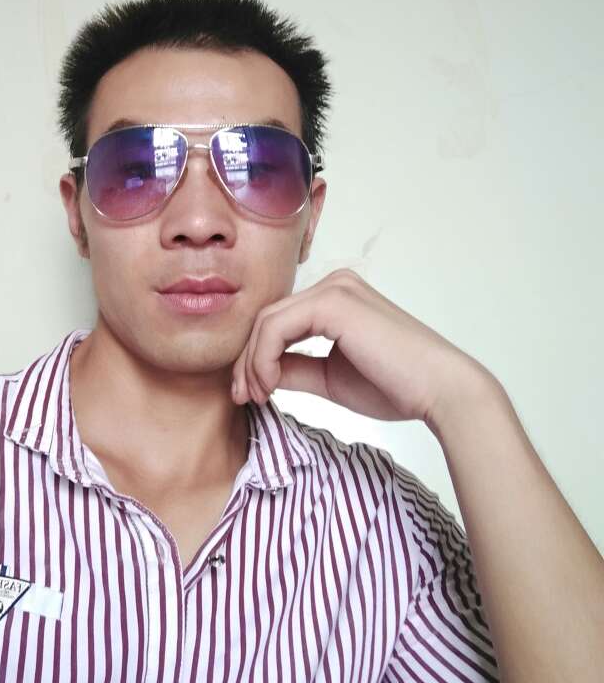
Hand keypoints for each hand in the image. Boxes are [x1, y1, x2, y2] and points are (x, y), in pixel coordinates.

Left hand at [231, 269, 498, 428]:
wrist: (439, 390)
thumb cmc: (397, 387)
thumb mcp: (330, 378)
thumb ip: (295, 369)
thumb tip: (259, 375)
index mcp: (337, 298)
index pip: (278, 322)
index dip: (255, 358)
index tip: (251, 395)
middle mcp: (334, 285)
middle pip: (267, 319)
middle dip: (247, 361)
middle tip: (244, 397)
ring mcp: (334, 289)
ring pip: (266, 322)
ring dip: (252, 362)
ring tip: (258, 396)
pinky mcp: (332, 302)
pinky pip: (276, 327)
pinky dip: (263, 358)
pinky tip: (271, 385)